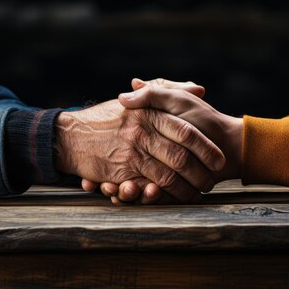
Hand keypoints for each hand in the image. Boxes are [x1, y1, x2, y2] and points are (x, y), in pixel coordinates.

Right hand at [55, 98, 225, 203]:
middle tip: (211, 181)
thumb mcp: (137, 100)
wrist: (69, 136)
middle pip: (180, 157)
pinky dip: (164, 197)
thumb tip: (199, 89)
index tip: (219, 159)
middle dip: (200, 173)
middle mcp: (141, 134)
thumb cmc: (107, 117)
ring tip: (198, 193)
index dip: (205, 148)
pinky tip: (175, 199)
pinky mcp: (121, 174)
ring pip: (167, 177)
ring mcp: (130, 155)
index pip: (185, 132)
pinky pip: (148, 189)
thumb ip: (168, 91)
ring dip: (186, 189)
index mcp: (148, 114)